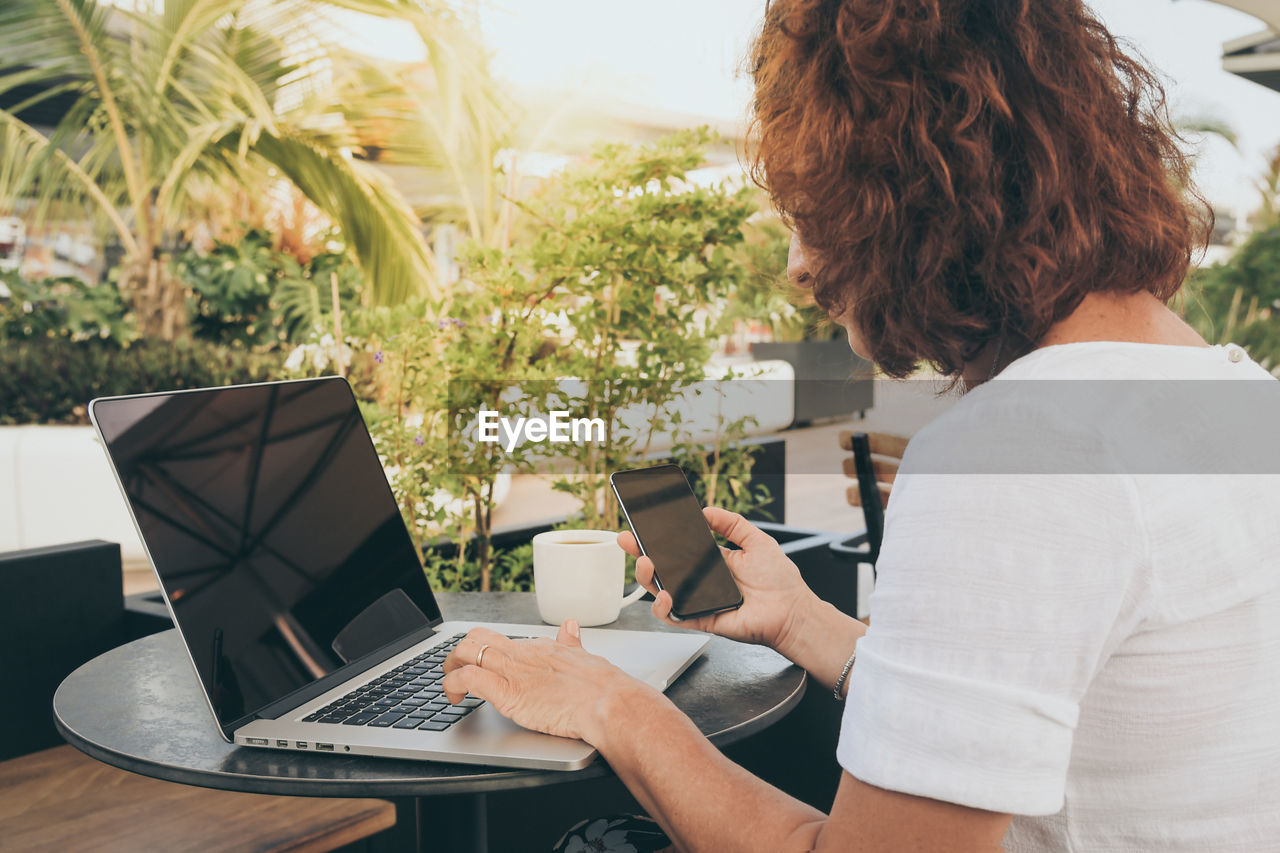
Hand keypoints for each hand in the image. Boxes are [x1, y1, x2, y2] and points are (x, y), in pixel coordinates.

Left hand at [441, 623, 661, 746]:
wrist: (608, 702)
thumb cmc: (603, 687)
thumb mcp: (584, 656)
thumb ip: (572, 643)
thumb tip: (571, 626)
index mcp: (538, 647)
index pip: (499, 638)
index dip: (483, 650)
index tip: (481, 666)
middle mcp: (522, 654)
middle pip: (475, 638)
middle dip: (457, 655)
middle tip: (455, 674)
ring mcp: (513, 671)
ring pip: (465, 652)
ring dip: (449, 668)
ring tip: (450, 689)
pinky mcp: (507, 692)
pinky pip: (468, 677)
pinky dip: (453, 685)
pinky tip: (455, 698)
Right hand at [619, 507, 814, 651]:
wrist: (792, 611)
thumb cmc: (779, 581)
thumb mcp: (757, 541)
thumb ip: (732, 524)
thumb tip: (706, 510)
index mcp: (710, 561)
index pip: (677, 548)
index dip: (656, 538)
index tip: (641, 523)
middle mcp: (700, 581)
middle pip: (661, 568)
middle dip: (639, 554)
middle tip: (628, 540)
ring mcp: (697, 601)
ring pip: (660, 591)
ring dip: (646, 578)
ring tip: (646, 563)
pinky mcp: (700, 619)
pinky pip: (674, 616)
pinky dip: (663, 607)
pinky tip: (666, 594)